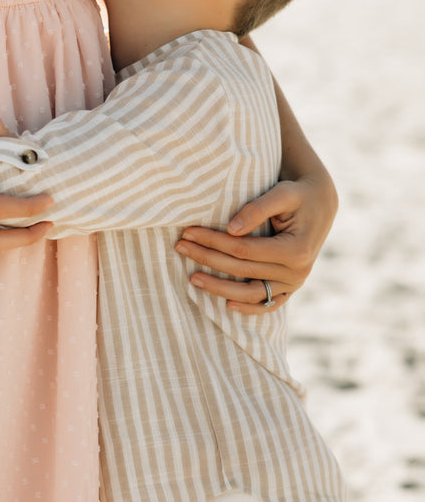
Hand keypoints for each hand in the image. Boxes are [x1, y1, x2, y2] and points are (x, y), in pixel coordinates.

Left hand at [175, 176, 337, 314]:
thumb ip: (258, 208)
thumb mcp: (283, 193)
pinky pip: (269, 304)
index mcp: (296, 250)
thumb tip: (231, 229)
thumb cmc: (299, 194)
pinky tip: (226, 306)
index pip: (244, 249)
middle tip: (180, 247)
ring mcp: (295, 283)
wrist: (320, 204)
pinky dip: (249, 308)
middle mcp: (297, 271)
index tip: (188, 232)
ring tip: (192, 278)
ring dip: (219, 288)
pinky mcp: (291, 288)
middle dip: (207, 258)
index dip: (213, 241)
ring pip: (251, 293)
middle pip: (241, 270)